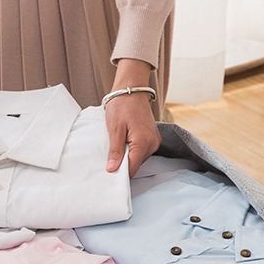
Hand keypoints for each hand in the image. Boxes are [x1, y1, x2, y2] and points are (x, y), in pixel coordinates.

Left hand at [105, 59, 160, 177]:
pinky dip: (132, 150)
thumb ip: (115, 151)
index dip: (120, 174)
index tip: (109, 174)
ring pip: (138, 159)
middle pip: (135, 165)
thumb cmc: (122, 105)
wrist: (132, 89)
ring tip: (118, 143)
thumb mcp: (114, 129)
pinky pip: (141, 151)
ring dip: (128, 156)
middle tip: (111, 154)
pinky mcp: (153, 138)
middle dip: (123, 163)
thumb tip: (112, 169)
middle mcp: (152, 144)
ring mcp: (154, 141)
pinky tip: (125, 141)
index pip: (132, 169)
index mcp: (143, 143)